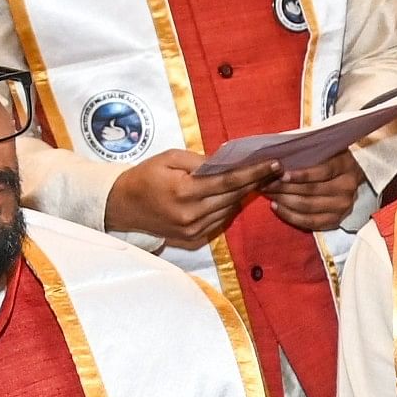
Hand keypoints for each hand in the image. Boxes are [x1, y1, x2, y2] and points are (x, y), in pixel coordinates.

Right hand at [105, 150, 274, 250]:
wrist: (122, 206)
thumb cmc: (145, 176)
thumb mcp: (170, 158)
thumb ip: (201, 161)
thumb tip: (228, 163)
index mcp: (185, 192)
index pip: (229, 182)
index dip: (254, 173)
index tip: (275, 165)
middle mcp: (191, 215)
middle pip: (233, 197)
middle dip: (254, 182)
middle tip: (273, 169)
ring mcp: (192, 230)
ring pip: (228, 210)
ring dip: (242, 195)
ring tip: (256, 180)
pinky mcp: (192, 238)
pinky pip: (219, 220)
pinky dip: (227, 207)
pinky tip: (231, 195)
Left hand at [258, 147, 369, 232]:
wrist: (349, 178)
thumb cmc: (330, 160)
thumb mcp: (325, 150)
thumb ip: (309, 151)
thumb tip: (280, 156)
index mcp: (346, 166)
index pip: (322, 172)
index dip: (301, 175)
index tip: (281, 174)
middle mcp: (347, 188)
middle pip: (312, 191)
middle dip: (285, 188)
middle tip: (266, 184)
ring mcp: (343, 206)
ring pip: (308, 207)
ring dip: (283, 201)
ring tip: (268, 193)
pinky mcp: (335, 220)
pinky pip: (309, 222)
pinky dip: (289, 215)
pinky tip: (276, 206)